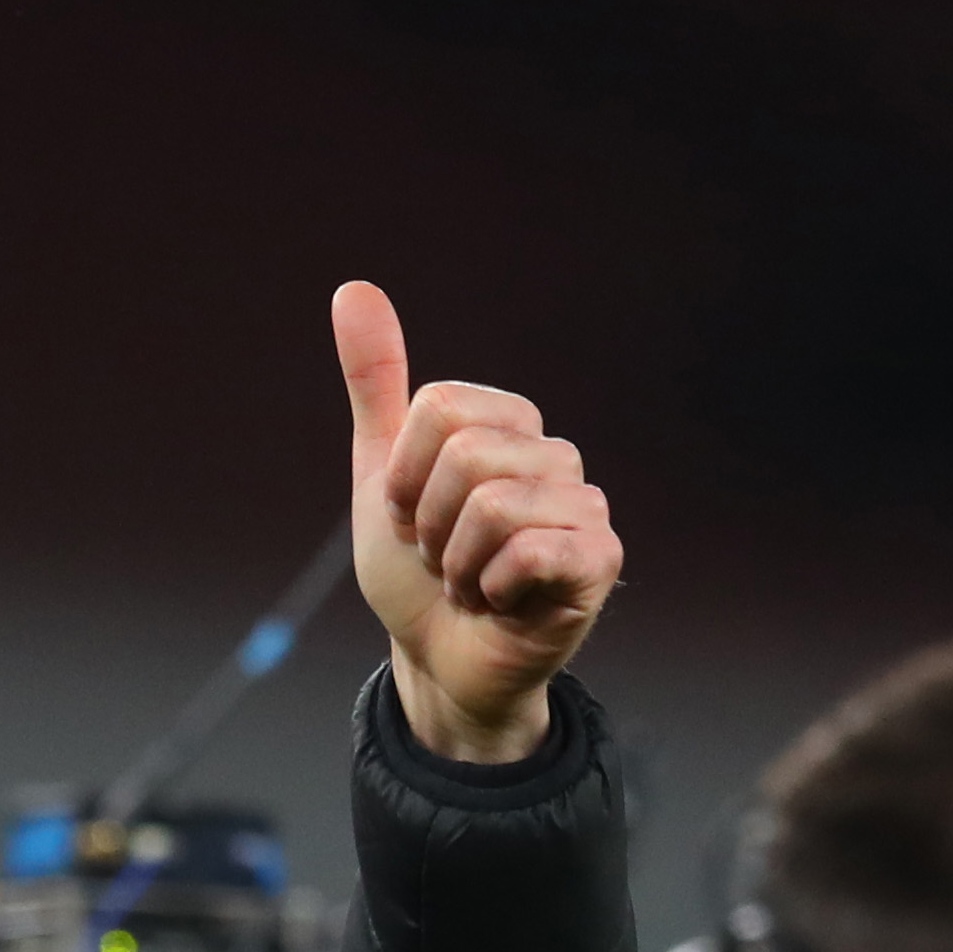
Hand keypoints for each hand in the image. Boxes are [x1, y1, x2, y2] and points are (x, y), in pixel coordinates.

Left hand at [331, 282, 619, 762]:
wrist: (436, 661)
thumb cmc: (416, 573)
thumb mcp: (379, 474)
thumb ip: (376, 384)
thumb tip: (353, 290)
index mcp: (507, 425)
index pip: (439, 408)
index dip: (403, 477)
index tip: (411, 518)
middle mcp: (554, 455)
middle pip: (465, 454)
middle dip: (428, 524)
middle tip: (443, 558)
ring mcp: (584, 507)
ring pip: (493, 505)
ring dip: (456, 565)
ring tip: (471, 584)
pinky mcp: (599, 560)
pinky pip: (529, 551)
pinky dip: (491, 590)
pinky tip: (501, 604)